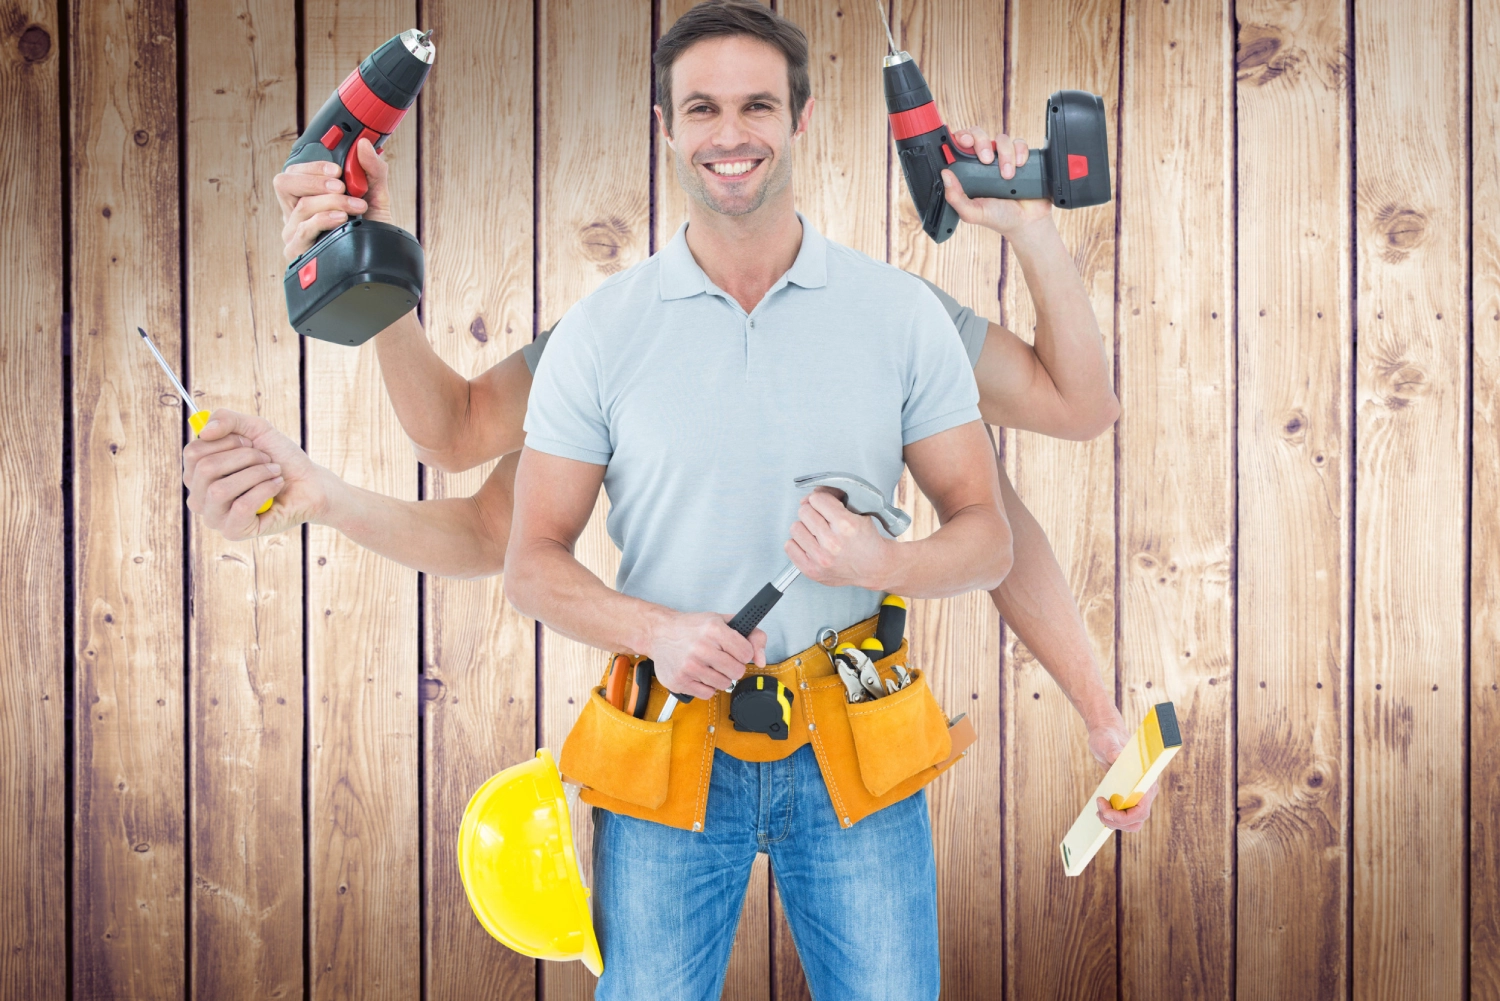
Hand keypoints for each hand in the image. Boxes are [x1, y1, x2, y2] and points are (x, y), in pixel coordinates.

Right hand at [183, 409, 332, 540]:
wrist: (310, 482)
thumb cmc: (280, 457)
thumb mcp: (255, 429)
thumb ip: (226, 419)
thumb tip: (203, 430)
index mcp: (198, 473)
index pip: (193, 452)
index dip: (226, 441)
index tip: (250, 441)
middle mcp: (200, 496)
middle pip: (204, 469)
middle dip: (244, 457)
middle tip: (267, 458)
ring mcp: (215, 516)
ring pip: (219, 490)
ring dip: (256, 473)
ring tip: (274, 472)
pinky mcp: (234, 531)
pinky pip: (241, 507)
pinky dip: (265, 490)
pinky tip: (277, 486)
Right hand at [273, 139, 391, 261]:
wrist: (380, 258)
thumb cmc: (370, 227)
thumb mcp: (375, 195)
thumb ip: (372, 169)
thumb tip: (364, 144)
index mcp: (306, 196)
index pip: (293, 172)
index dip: (312, 166)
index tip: (337, 169)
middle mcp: (295, 213)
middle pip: (284, 184)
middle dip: (315, 181)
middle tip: (341, 186)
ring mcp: (293, 233)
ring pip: (301, 206)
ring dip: (332, 202)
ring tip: (355, 206)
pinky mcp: (297, 251)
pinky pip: (304, 229)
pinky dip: (324, 220)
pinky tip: (341, 219)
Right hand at [646, 612, 766, 699]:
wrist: (660, 632)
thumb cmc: (693, 627)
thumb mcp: (723, 621)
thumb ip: (752, 636)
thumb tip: (761, 660)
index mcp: (713, 629)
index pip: (746, 653)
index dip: (743, 653)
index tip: (735, 650)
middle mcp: (701, 647)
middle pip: (737, 672)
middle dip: (733, 667)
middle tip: (722, 659)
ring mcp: (689, 666)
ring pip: (723, 685)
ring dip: (719, 677)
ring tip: (708, 665)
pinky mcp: (680, 681)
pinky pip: (707, 694)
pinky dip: (706, 686)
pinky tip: (699, 673)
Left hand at [784, 487, 893, 588]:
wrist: (874, 568)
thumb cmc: (866, 539)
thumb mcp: (859, 512)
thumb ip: (834, 498)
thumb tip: (807, 497)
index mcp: (846, 525)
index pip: (817, 499)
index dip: (822, 500)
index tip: (827, 506)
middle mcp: (833, 543)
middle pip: (804, 511)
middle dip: (813, 512)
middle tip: (823, 520)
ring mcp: (821, 559)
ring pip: (795, 527)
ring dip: (805, 528)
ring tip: (817, 533)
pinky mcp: (812, 571)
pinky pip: (789, 546)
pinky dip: (798, 543)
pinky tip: (811, 544)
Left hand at [940, 126, 1053, 236]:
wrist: (1027, 222)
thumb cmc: (998, 217)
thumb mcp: (972, 212)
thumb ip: (955, 197)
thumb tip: (945, 174)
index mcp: (969, 172)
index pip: (960, 146)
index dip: (960, 138)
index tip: (963, 142)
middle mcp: (985, 162)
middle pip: (979, 135)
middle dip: (982, 142)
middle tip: (987, 160)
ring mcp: (1003, 158)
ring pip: (1001, 139)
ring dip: (1005, 155)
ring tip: (1007, 176)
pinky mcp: (1020, 157)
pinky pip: (1019, 144)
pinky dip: (1020, 152)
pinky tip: (1020, 166)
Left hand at [1086, 703, 1158, 832]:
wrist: (1107, 737)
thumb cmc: (1108, 737)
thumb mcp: (1107, 742)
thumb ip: (1112, 749)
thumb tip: (1116, 757)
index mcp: (1146, 780)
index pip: (1142, 810)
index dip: (1125, 817)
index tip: (1105, 811)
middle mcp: (1146, 790)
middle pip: (1137, 820)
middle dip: (1117, 822)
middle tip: (1099, 811)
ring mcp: (1138, 794)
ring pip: (1132, 821)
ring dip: (1114, 822)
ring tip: (1099, 811)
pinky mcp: (1129, 796)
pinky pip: (1125, 816)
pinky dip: (1113, 818)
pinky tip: (1101, 809)